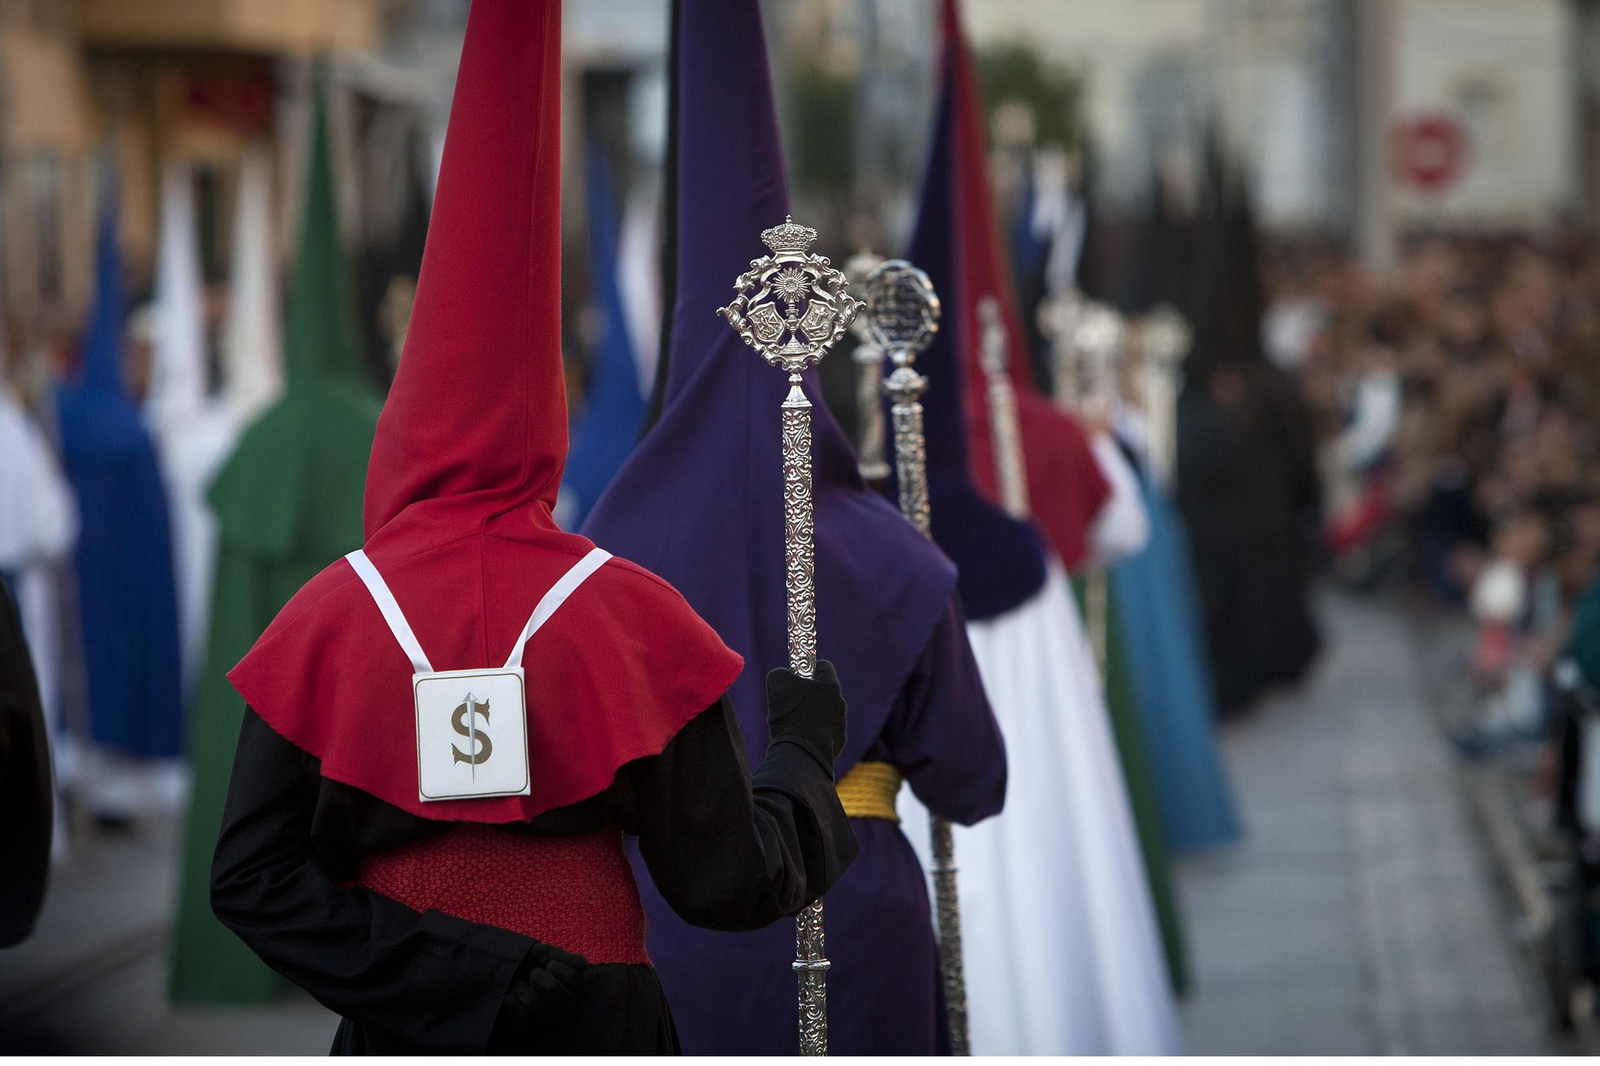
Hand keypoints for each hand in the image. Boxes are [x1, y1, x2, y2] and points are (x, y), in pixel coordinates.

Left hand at [489, 941, 587, 1050]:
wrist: (517, 977)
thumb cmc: (535, 963)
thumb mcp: (545, 952)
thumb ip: (555, 954)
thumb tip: (571, 965)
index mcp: (579, 983)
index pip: (574, 977)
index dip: (555, 967)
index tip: (549, 964)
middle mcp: (571, 1004)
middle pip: (552, 990)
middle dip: (536, 976)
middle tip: (532, 973)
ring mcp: (555, 1019)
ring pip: (535, 1004)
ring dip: (521, 989)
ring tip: (518, 983)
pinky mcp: (537, 1029)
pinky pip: (523, 1017)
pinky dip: (513, 1002)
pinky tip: (511, 994)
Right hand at [765, 659, 847, 773]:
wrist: (801, 753)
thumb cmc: (789, 714)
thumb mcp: (776, 681)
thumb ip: (781, 672)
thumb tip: (784, 675)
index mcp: (831, 686)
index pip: (823, 666)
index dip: (807, 668)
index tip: (794, 676)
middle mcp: (840, 703)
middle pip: (823, 691)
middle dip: (807, 694)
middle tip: (790, 701)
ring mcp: (841, 724)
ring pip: (824, 713)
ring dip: (810, 714)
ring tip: (792, 723)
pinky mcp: (837, 743)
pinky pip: (824, 732)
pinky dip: (813, 733)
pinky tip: (800, 738)